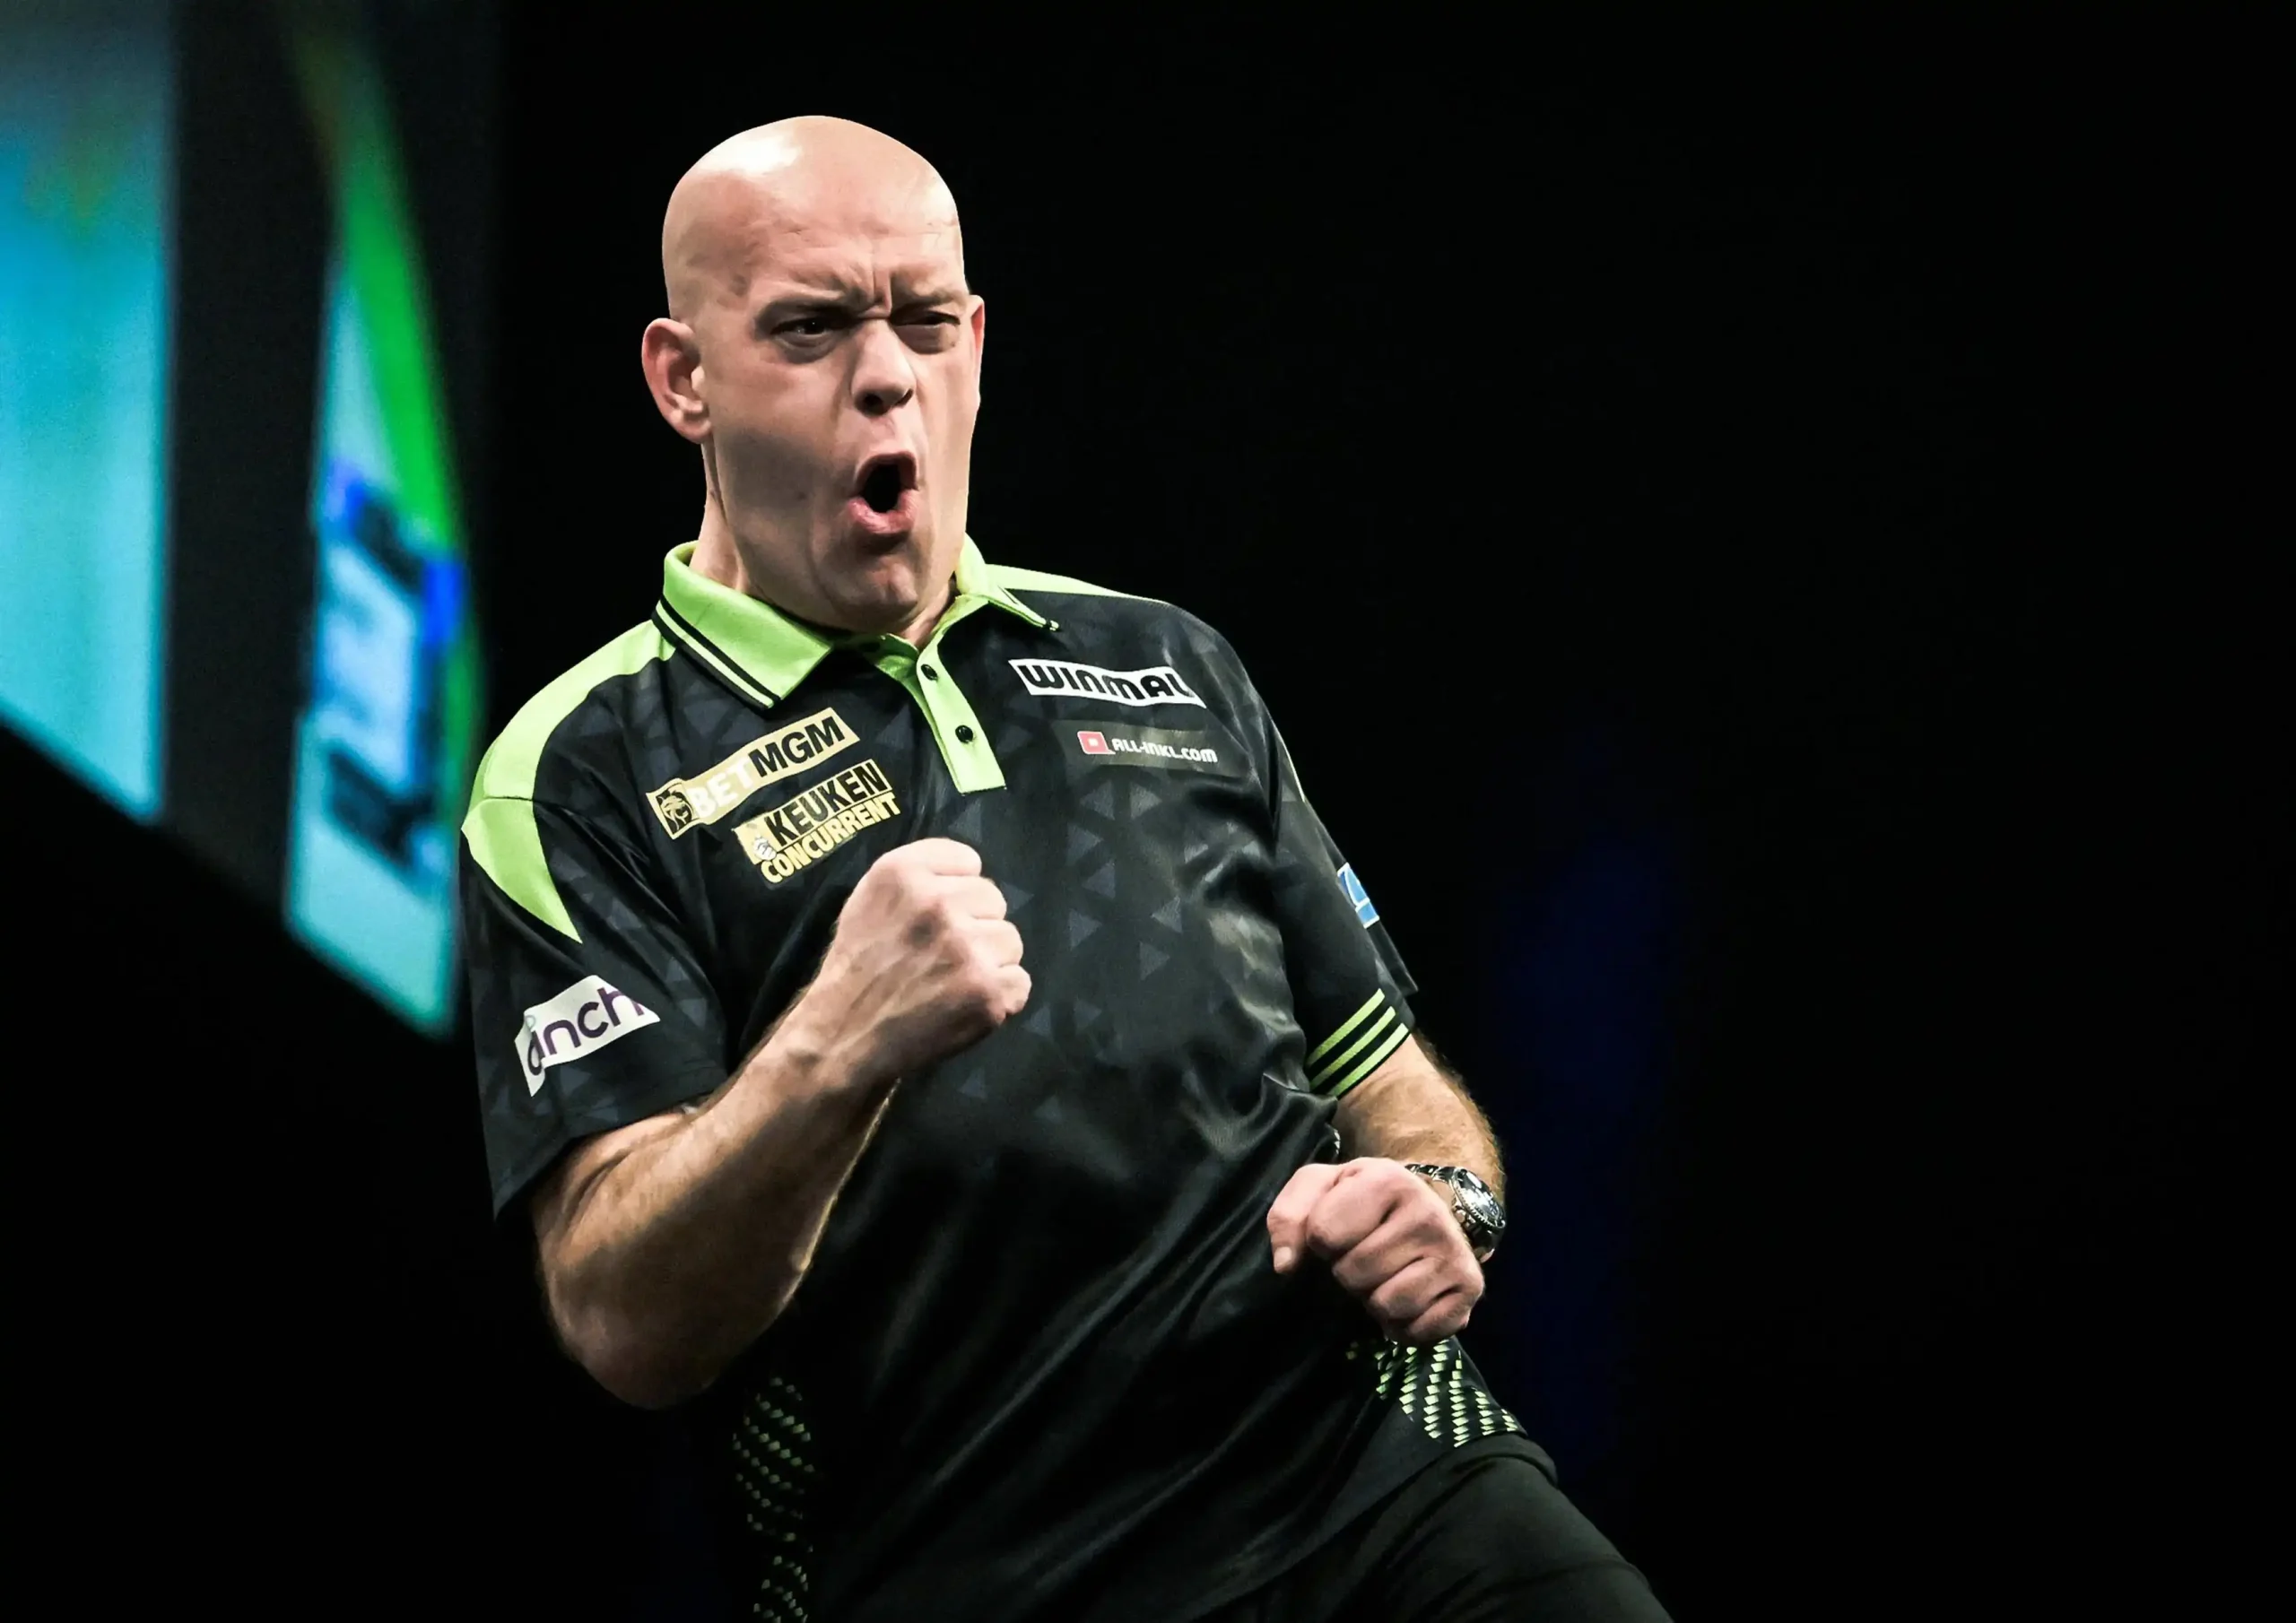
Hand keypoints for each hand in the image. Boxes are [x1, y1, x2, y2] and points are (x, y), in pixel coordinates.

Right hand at [789, 838, 1028, 1086]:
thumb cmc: (859, 967)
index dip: (956, 891)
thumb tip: (973, 872)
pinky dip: (999, 997)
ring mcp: (965, 947)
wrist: (844, 1037)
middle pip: (993, 899)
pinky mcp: (987, 990)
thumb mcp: (869, 900)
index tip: (935, 917)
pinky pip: (1019, 981)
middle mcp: (936, 902)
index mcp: (903, 871)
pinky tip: (963, 1004)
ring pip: (1010, 940)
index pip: (968, 862)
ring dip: (989, 962)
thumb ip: (919, 877)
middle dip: (974, 925)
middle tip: (941, 955)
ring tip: (950, 982)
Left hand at [1266, 1158, 1482, 1342]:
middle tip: (1366, 1256)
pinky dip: (1403, 1326)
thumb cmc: (1360, 1201)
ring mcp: (1454, 1252)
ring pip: (1387, 1305)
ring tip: (1385, 1277)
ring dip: (1374, 1301)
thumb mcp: (1319, 1189)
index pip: (1323, 1234)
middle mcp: (1428, 1213)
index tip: (1339, 1231)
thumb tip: (1286, 1265)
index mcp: (1388, 1179)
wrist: (1425, 1210)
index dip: (1320, 1242)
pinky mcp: (1470, 1289)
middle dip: (1348, 1273)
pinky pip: (1418, 1331)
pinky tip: (1407, 1300)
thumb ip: (1288, 1216)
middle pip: (1354, 1274)